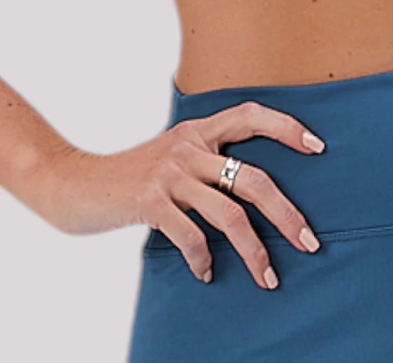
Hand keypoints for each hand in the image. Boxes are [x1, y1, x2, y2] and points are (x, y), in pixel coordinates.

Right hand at [35, 101, 325, 287]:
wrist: (75, 184)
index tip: (317, 146)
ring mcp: (169, 173)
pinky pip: (193, 236)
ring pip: (230, 214)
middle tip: (309, 242)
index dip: (285, 126)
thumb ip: (203, 163)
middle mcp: (187, 146)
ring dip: (254, 251)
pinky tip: (208, 273)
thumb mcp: (171, 157)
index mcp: (197, 131)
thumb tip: (248, 192)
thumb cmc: (130, 176)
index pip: (249, 115)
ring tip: (268, 277)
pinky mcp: (150, 200)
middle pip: (253, 178)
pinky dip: (205, 260)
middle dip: (286, 214)